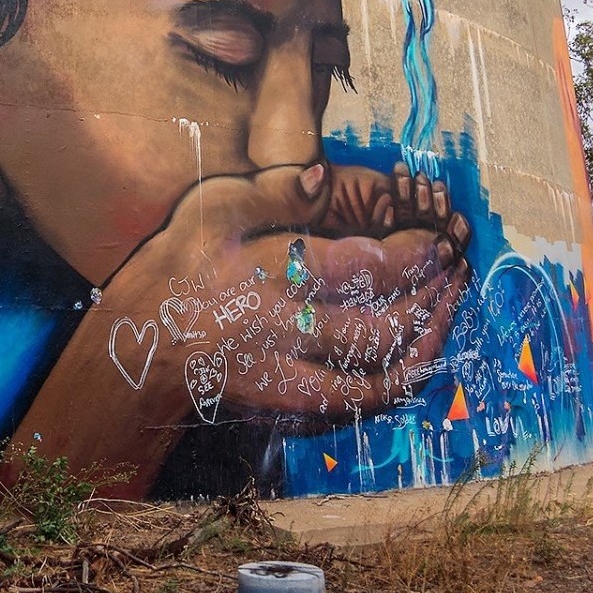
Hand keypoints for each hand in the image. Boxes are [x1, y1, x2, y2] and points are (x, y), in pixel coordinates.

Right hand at [10, 162, 470, 493]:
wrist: (137, 358)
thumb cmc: (173, 273)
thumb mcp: (207, 214)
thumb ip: (269, 193)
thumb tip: (324, 178)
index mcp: (266, 280)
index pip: (361, 270)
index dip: (415, 257)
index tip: (441, 243)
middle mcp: (282, 338)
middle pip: (381, 330)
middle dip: (432, 301)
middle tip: (456, 272)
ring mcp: (288, 384)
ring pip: (380, 380)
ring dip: (426, 348)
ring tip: (446, 313)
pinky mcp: (291, 414)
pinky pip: (361, 408)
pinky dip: (399, 384)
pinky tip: (417, 354)